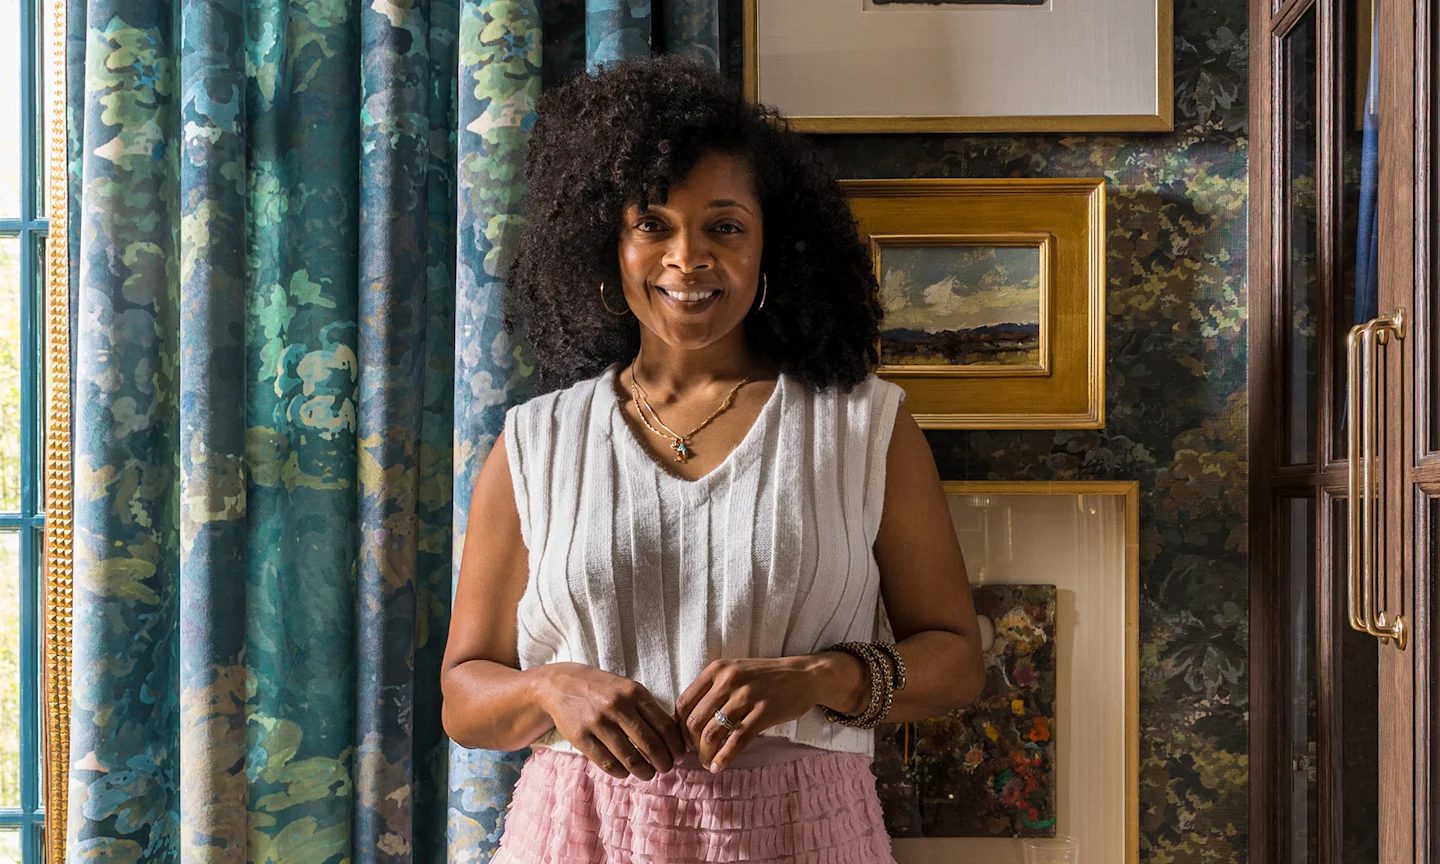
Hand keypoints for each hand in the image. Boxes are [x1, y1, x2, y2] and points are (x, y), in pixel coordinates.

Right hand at [537, 662, 686, 779]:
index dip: (675, 746)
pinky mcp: (580, 737)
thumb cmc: (603, 689)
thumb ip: (648, 708)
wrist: (561, 684)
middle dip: (663, 762)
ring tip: (648, 774)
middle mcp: (617, 706)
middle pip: (651, 744)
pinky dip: (621, 772)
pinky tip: (626, 772)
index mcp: (634, 692)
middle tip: (666, 768)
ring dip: (644, 771)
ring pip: (630, 757)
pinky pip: (607, 763)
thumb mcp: (627, 688)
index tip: (678, 756)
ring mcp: (598, 722)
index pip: (665, 726)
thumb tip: (674, 737)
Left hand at [673, 656, 843, 772]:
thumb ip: (712, 689)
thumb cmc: (766, 677)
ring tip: (707, 762)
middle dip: (691, 744)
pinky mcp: (763, 713)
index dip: (678, 727)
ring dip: (705, 754)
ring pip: (712, 733)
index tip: (683, 740)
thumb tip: (687, 721)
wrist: (804, 676)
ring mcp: (746, 697)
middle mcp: (728, 680)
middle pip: (694, 721)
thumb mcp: (735, 672)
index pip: (683, 703)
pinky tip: (719, 767)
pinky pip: (735, 741)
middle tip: (696, 754)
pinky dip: (723, 758)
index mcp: (717, 669)